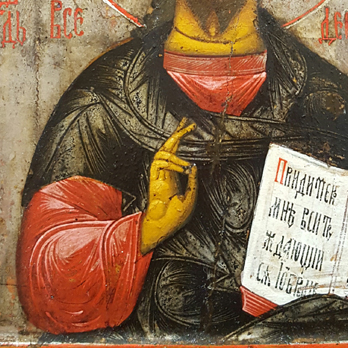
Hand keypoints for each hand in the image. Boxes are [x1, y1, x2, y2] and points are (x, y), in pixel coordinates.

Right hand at [139, 118, 197, 254]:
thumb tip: (194, 165)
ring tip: (186, 160)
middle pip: (169, 146)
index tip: (191, 127)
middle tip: (186, 121)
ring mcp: (159, 174)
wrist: (165, 225)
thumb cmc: (178, 215)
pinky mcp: (154, 179)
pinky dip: (172, 163)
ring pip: (163, 152)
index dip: (182, 138)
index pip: (178, 150)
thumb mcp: (191, 195)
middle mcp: (166, 171)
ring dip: (176, 151)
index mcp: (175, 174)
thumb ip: (192, 180)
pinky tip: (183, 168)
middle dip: (177, 133)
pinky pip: (159, 163)